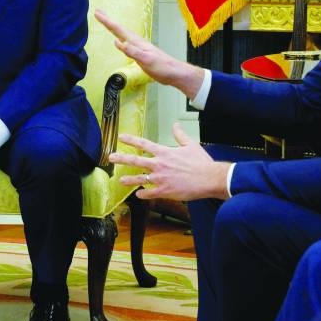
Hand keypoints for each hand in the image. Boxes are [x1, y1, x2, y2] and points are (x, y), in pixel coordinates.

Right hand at [94, 9, 203, 98]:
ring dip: (113, 27)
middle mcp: (137, 42)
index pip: (118, 30)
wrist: (174, 73)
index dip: (107, 22)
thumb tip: (117, 42)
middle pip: (119, 29)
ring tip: (106, 22)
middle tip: (98, 12)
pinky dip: (120, 38)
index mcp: (137, 42)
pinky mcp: (140, 53)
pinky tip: (119, 40)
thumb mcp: (146, 60)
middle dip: (108, 21)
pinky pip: (126, 42)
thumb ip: (132, 51)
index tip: (97, 13)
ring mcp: (139, 47)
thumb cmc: (162, 67)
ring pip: (123, 34)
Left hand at [108, 123, 229, 200]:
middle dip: (122, 158)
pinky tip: (139, 194)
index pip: (144, 144)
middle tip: (111, 157)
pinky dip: (143, 194)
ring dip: (128, 179)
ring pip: (139, 178)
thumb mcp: (190, 144)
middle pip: (136, 160)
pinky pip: (150, 193)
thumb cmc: (201, 162)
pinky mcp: (165, 190)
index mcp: (164, 152)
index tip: (121, 137)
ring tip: (119, 180)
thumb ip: (180, 135)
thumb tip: (175, 125)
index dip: (131, 139)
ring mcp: (160, 178)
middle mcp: (159, 164)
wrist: (209, 178)